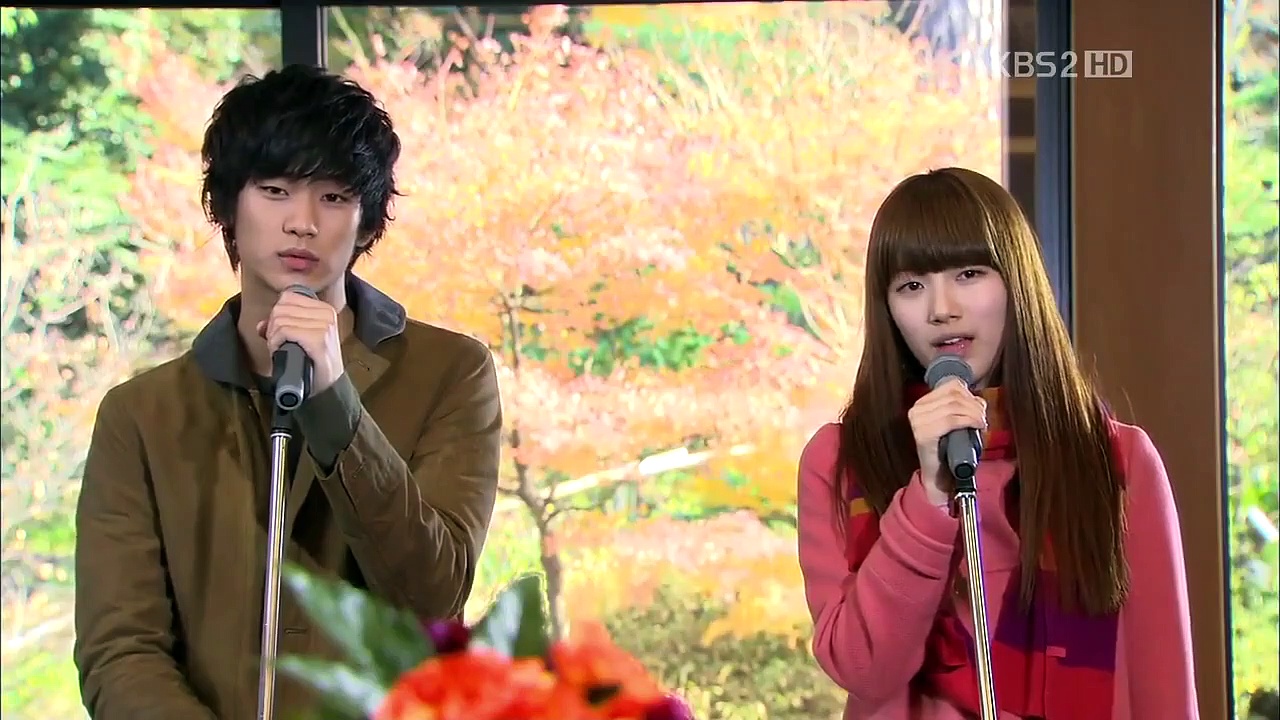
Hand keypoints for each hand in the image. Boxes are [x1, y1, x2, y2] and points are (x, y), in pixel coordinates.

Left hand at [256, 290, 344, 394]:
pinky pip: (284, 330)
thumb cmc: (313, 362)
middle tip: (279, 343)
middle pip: (281, 308)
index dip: (277, 314)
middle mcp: (326, 313)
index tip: (280, 332)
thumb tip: (261, 325)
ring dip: (273, 337)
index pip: (288, 297)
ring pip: (280, 319)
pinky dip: (275, 342)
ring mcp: (324, 325)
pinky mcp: (318, 338)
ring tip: (281, 348)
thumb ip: (283, 325)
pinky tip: (280, 351)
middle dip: (273, 326)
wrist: (327, 387)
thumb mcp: (301, 338)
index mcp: (324, 308)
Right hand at [906, 377, 986, 502]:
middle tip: (983, 419)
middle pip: (954, 395)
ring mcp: (918, 422)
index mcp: (922, 404)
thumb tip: (978, 400)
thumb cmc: (949, 450)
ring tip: (981, 424)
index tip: (979, 408)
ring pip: (954, 406)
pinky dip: (968, 421)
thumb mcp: (955, 423)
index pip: (951, 386)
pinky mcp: (923, 434)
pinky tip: (977, 426)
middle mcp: (916, 410)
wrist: (938, 477)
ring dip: (974, 413)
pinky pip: (951, 420)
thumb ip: (963, 408)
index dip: (970, 394)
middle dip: (975, 405)